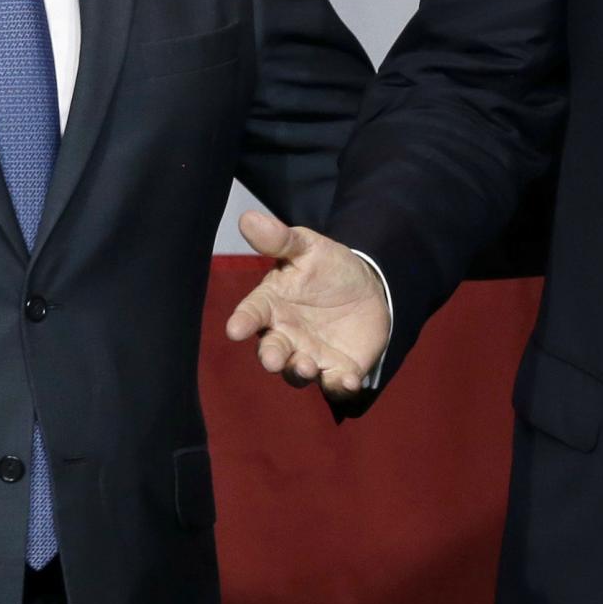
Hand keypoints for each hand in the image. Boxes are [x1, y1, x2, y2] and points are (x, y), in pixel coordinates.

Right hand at [223, 212, 389, 399]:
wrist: (367, 287)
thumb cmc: (326, 268)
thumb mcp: (307, 248)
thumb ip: (280, 240)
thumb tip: (247, 217)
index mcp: (272, 305)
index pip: (251, 314)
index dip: (243, 322)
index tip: (235, 329)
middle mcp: (286, 335)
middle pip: (271, 351)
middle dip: (270, 356)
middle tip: (272, 358)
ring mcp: (310, 355)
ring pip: (298, 372)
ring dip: (299, 371)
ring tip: (305, 365)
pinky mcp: (337, 370)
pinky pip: (335, 383)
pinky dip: (340, 385)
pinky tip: (348, 380)